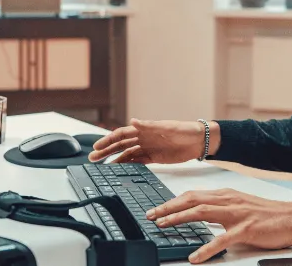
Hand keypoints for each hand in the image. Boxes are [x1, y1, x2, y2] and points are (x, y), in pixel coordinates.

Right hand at [88, 118, 217, 163]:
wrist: (199, 141)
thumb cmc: (184, 130)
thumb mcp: (167, 128)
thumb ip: (149, 126)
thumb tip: (133, 121)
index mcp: (144, 129)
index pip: (121, 134)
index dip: (108, 140)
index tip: (97, 147)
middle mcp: (143, 138)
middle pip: (120, 145)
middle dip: (106, 151)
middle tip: (92, 158)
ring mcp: (148, 148)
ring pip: (126, 154)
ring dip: (114, 160)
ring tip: (101, 166)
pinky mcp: (154, 158)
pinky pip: (136, 162)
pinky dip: (127, 165)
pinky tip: (119, 170)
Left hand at [146, 188, 291, 262]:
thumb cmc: (268, 215)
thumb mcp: (240, 207)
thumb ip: (220, 209)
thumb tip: (199, 214)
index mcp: (226, 195)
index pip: (193, 195)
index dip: (172, 201)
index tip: (157, 208)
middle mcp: (229, 200)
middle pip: (192, 200)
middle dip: (168, 207)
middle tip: (151, 215)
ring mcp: (237, 214)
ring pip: (201, 212)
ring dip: (179, 218)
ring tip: (163, 226)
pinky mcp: (246, 229)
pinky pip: (222, 240)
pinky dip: (206, 249)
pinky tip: (195, 257)